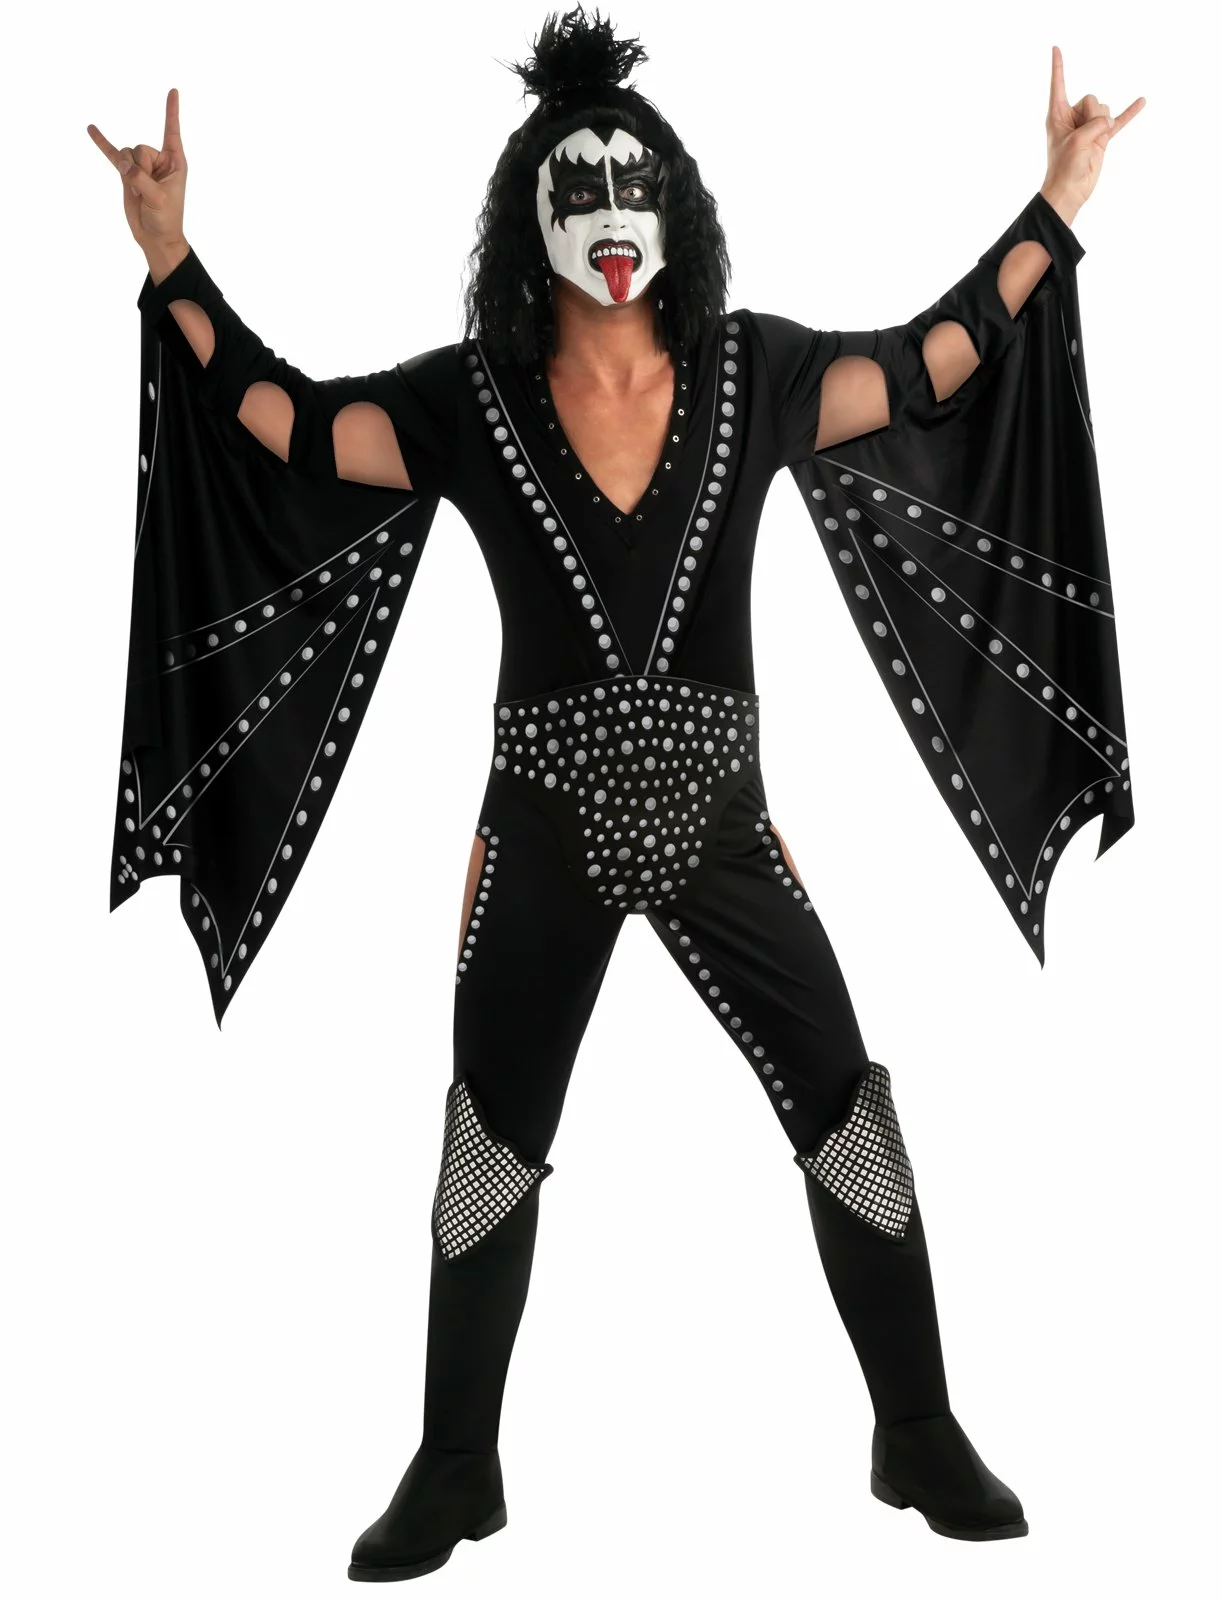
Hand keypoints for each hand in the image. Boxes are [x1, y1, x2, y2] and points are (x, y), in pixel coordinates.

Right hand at [87, 87, 186, 260]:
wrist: (155, 237)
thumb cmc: (166, 219)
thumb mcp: (158, 199)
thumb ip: (139, 179)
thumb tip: (122, 164)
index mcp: (174, 162)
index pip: (171, 131)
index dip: (171, 111)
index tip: (173, 90)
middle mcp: (158, 160)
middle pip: (140, 148)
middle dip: (139, 169)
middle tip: (148, 191)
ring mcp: (141, 166)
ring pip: (126, 155)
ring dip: (128, 174)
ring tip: (138, 193)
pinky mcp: (126, 174)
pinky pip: (112, 154)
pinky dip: (102, 143)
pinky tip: (91, 129)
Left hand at [1041, 46, 1144, 220]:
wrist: (1071, 191)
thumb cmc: (1065, 167)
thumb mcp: (1077, 140)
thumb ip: (1096, 123)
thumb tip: (1110, 122)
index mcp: (1057, 114)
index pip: (1058, 84)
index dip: (1058, 66)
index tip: (1055, 48)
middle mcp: (1073, 117)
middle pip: (1091, 99)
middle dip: (1091, 115)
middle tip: (1081, 138)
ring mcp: (1088, 126)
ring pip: (1104, 110)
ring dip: (1101, 126)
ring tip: (1090, 145)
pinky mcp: (1101, 137)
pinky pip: (1119, 120)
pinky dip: (1129, 112)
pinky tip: (1142, 101)